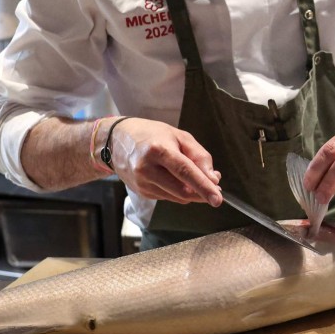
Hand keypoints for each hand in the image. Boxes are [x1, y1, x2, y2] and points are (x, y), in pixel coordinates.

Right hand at [107, 117, 222, 205]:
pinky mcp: (141, 192)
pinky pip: (168, 197)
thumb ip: (199, 156)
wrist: (117, 141)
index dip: (203, 186)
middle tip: (215, 189)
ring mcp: (142, 183)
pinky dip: (179, 192)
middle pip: (182, 190)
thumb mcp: (179, 136)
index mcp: (158, 150)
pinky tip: (176, 179)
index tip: (217, 198)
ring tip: (195, 178)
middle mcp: (147, 169)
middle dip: (201, 192)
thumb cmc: (152, 135)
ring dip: (192, 193)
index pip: (185, 172)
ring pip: (177, 197)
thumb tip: (213, 179)